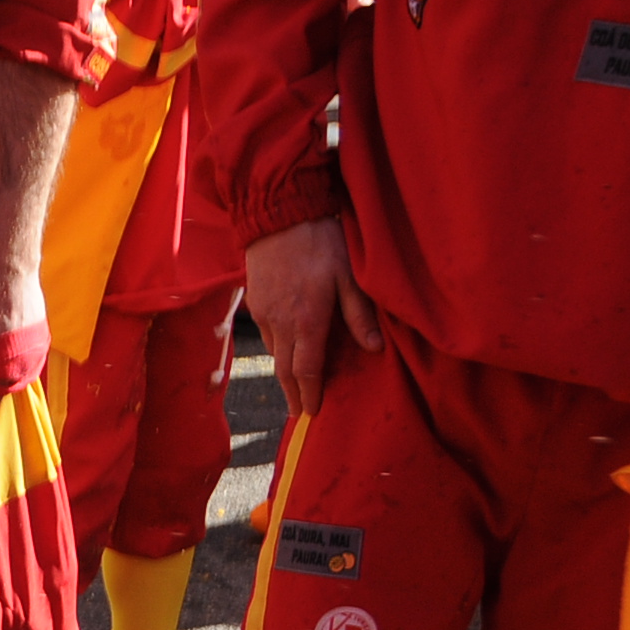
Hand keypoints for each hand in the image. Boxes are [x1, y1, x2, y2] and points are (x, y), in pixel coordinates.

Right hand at [244, 216, 379, 420]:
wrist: (279, 216)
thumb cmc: (321, 242)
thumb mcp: (350, 276)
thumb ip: (360, 314)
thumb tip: (374, 348)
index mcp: (307, 321)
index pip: (307, 370)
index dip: (310, 394)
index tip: (312, 413)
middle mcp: (281, 324)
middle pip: (285, 370)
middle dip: (293, 394)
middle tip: (299, 412)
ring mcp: (265, 314)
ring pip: (275, 353)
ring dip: (285, 373)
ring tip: (294, 385)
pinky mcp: (255, 302)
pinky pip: (267, 335)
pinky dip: (278, 350)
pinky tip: (286, 350)